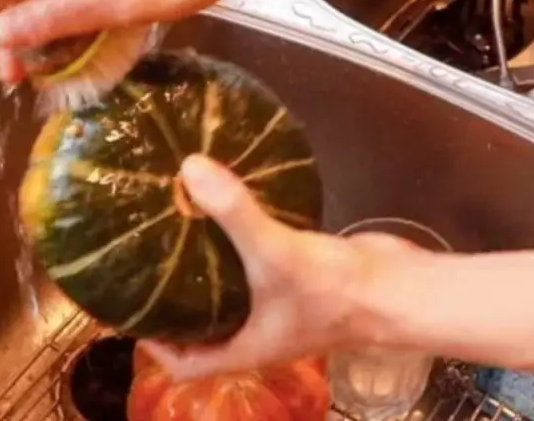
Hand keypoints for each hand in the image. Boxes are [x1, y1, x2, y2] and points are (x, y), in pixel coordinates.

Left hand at [139, 154, 412, 380]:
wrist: (401, 288)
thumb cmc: (337, 292)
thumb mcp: (274, 254)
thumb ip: (233, 213)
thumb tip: (189, 169)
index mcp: (244, 347)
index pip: (185, 364)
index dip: (156, 345)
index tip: (133, 311)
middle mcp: (259, 331)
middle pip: (206, 326)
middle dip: (178, 300)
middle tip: (150, 260)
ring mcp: (282, 305)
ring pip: (234, 292)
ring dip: (210, 268)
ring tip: (180, 231)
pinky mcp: (301, 276)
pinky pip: (261, 263)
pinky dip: (243, 243)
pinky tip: (232, 211)